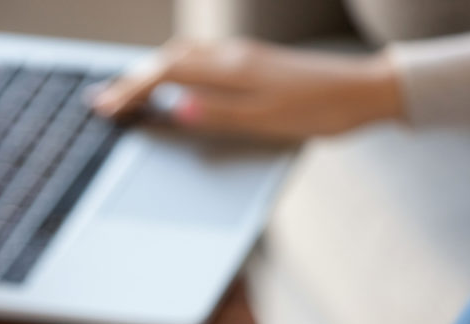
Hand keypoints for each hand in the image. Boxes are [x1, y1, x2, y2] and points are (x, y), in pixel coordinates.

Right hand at [93, 38, 404, 140]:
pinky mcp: (254, 61)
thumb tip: (177, 110)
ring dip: (152, 71)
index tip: (105, 106)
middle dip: (133, 79)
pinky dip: (175, 69)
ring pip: (184, 55)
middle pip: (168, 60)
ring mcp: (243, 55)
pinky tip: (176, 82)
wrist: (365, 91)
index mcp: (231, 70)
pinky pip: (201, 59)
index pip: (166, 75)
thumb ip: (220, 115)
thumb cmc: (322, 111)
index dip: (132, 90)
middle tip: (105, 100)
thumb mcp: (268, 121)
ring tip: (131, 91)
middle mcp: (233, 56)